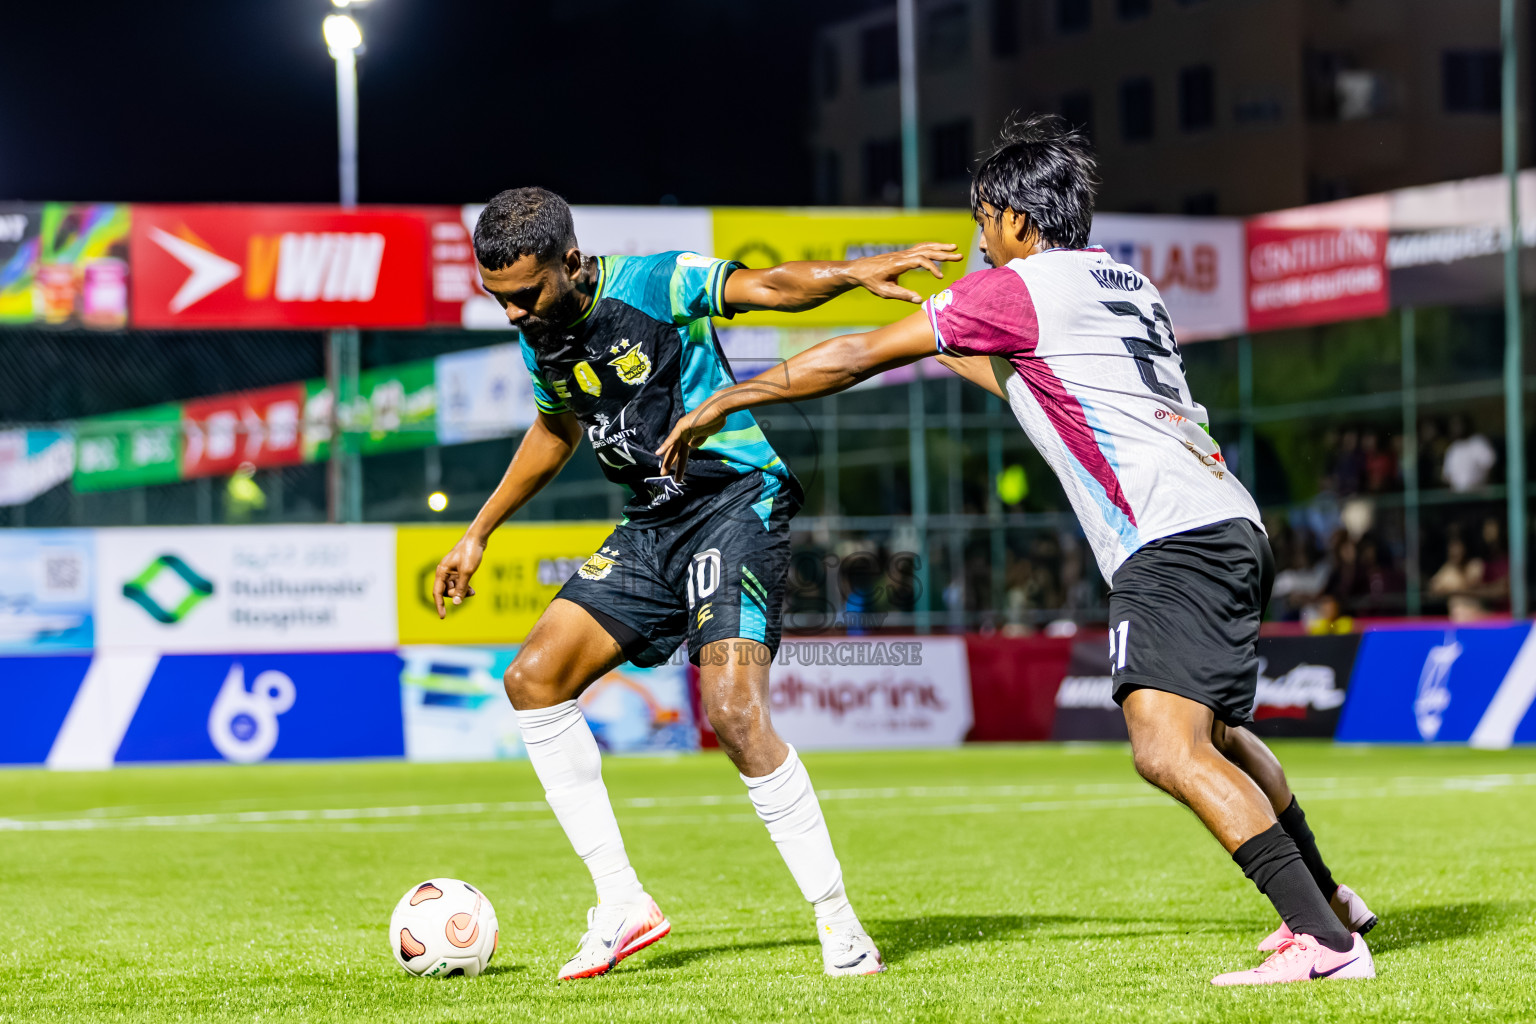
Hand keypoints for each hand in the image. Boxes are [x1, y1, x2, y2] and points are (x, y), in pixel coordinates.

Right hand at [432, 534, 485, 617]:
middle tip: (470, 593)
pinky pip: (459, 584)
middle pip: (446, 591)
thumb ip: (462, 588)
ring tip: (472, 592)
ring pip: (454, 588)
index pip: (437, 593)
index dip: (439, 605)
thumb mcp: (467, 572)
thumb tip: (457, 603)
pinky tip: (472, 590)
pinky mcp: (458, 570)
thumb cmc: (470, 553)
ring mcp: (451, 571)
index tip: (443, 617)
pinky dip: (465, 587)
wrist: (477, 538)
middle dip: (457, 595)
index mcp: (442, 571)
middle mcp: (444, 572)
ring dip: (462, 592)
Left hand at [657, 403, 728, 482]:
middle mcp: (684, 432)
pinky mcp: (683, 425)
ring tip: (663, 472)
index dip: (677, 461)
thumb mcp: (707, 433)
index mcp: (689, 435)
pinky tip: (659, 453)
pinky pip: (673, 438)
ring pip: (673, 447)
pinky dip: (666, 445)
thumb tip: (692, 446)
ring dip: (668, 460)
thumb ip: (699, 439)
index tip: (677, 473)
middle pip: (675, 450)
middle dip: (670, 463)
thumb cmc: (715, 419)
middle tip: (664, 474)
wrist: (719, 408)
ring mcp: (682, 429)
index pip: (681, 451)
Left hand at [847, 242, 962, 302]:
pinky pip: (920, 248)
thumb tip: (920, 299)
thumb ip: (902, 295)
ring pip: (924, 247)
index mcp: (898, 264)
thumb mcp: (885, 292)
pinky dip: (932, 247)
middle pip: (926, 251)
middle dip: (943, 254)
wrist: (859, 270)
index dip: (932, 267)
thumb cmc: (871, 282)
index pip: (920, 261)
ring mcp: (903, 253)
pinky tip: (940, 249)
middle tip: (959, 256)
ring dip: (940, 247)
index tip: (940, 278)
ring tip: (954, 248)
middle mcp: (902, 255)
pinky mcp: (903, 254)